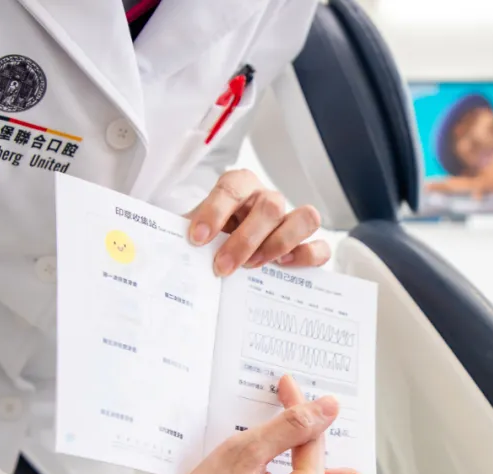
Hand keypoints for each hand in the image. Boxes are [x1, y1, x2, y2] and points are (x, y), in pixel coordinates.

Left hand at [187, 169, 329, 276]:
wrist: (222, 252)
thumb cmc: (210, 238)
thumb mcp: (193, 232)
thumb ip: (185, 238)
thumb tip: (172, 254)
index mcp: (240, 186)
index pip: (232, 187)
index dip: (215, 211)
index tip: (196, 239)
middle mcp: (268, 199)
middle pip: (271, 206)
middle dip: (245, 239)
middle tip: (223, 266)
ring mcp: (291, 220)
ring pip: (306, 218)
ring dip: (279, 244)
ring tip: (254, 266)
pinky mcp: (306, 244)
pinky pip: (321, 246)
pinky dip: (307, 256)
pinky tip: (284, 267)